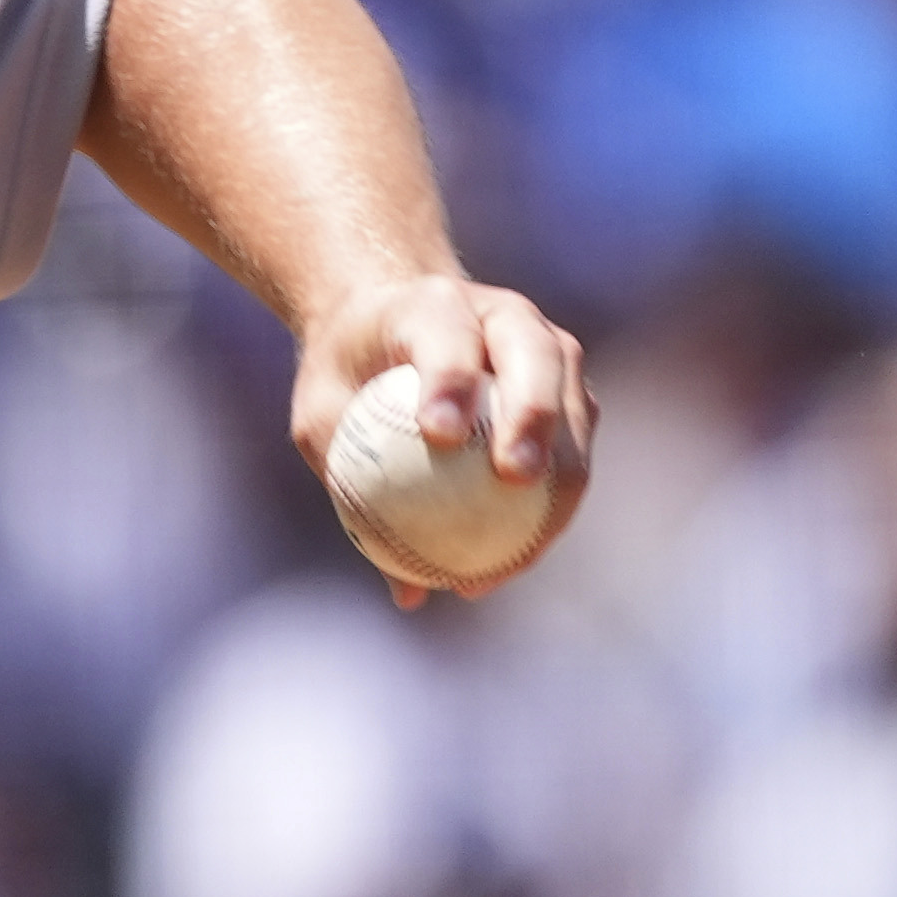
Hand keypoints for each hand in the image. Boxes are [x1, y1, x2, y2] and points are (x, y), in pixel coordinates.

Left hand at [291, 272, 593, 608]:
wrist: (390, 322)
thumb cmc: (346, 375)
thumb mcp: (320, 417)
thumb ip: (351, 483)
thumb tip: (407, 591)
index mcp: (431, 305)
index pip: (446, 337)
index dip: (451, 382)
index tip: (441, 437)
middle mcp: (502, 314)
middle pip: (535, 357)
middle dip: (533, 415)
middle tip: (514, 479)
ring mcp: (546, 343)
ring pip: (574, 402)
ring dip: (561, 470)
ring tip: (530, 546)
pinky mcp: (567, 382)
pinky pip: (575, 438)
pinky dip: (558, 493)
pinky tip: (529, 554)